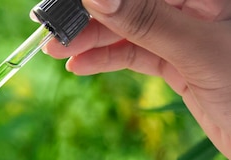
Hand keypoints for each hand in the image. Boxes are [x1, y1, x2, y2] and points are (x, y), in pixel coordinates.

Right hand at [43, 0, 230, 159]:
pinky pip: (136, 54)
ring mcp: (186, 33)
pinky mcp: (180, 60)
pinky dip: (106, 60)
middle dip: (89, 17)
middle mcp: (194, 7)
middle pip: (129, 3)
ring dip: (91, 41)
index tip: (62, 4)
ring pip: (128, 29)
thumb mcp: (197, 50)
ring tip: (55, 52)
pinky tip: (80, 67)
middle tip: (49, 31)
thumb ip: (147, 21)